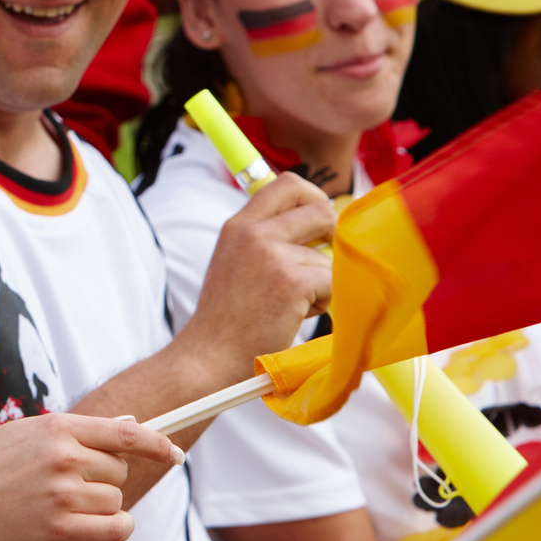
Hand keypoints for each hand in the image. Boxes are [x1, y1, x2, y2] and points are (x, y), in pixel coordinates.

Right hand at [0, 412, 184, 540]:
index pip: (127, 434)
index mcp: (58, 427)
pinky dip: (115, 530)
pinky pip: (113, 529)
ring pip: (116, 500)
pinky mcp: (57, 528)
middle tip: (75, 486)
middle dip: (107, 479)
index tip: (174, 453)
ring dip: (104, 507)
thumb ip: (77, 431)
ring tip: (68, 507)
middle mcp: (64, 457)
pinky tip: (99, 529)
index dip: (159, 444)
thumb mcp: (27, 434)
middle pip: (121, 470)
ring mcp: (61, 493)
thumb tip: (132, 427)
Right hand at [179, 172, 333, 382]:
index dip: (314, 196)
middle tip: (321, 261)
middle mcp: (254, 233)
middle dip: (331, 236)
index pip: (287, 184)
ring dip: (321, 282)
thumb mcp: (233, 261)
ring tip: (291, 304)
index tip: (318, 219)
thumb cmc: (226, 318)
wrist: (209, 356)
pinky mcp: (293, 282)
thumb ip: (263, 237)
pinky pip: (331, 281)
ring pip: (328, 256)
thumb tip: (314, 220)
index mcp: (239, 225)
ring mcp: (273, 255)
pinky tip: (296, 315)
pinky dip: (323, 302)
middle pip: (320, 210)